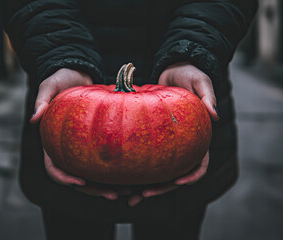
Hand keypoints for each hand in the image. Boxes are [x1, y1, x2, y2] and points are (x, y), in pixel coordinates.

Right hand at [30, 68, 118, 199]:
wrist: (78, 73)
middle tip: (113, 195)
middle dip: (94, 189)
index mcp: (52, 140)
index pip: (53, 167)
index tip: (81, 181)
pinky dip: (116, 169)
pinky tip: (131, 173)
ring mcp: (82, 146)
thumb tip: (34, 119)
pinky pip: (105, 159)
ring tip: (127, 191)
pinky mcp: (96, 141)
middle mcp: (67, 148)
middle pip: (78, 177)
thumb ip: (42, 100)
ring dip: (108, 185)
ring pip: (94, 173)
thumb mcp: (50, 86)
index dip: (65, 178)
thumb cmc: (61, 79)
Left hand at [128, 62, 218, 206]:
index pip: (199, 163)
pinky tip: (121, 176)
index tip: (179, 182)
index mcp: (197, 136)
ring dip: (144, 185)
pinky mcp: (152, 137)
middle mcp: (182, 144)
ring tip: (128, 195)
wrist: (171, 70)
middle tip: (142, 196)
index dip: (191, 175)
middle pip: (174, 174)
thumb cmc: (189, 75)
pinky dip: (135, 168)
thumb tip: (215, 115)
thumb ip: (208, 96)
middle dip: (161, 188)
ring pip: (157, 171)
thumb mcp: (200, 81)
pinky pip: (144, 156)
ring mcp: (166, 143)